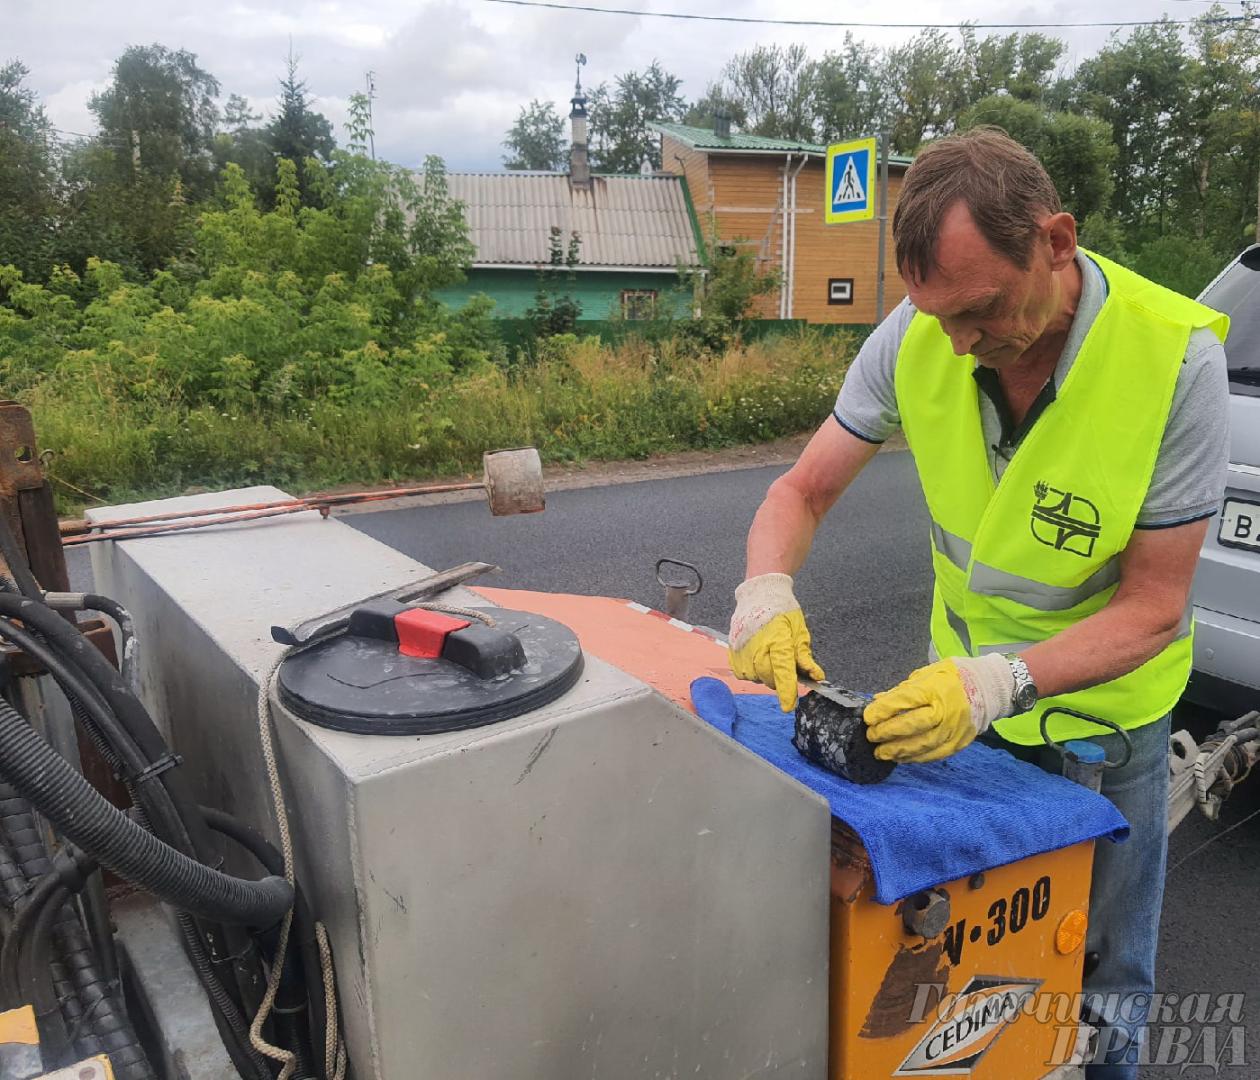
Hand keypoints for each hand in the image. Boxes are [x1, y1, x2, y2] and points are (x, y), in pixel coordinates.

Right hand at [728, 573, 824, 711]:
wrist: (759, 593)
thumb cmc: (782, 610)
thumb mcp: (799, 630)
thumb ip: (804, 656)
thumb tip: (816, 676)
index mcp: (777, 639)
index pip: (782, 671)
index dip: (786, 691)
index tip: (788, 705)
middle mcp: (756, 644)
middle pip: (768, 676)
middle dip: (778, 679)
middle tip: (784, 667)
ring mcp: (741, 647)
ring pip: (754, 676)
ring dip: (764, 675)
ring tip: (769, 658)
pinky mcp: (732, 649)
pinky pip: (741, 672)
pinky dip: (751, 671)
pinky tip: (757, 659)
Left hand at [863, 655, 1015, 761]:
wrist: (988, 687)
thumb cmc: (953, 677)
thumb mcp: (926, 674)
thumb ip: (902, 690)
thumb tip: (878, 701)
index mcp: (935, 688)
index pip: (905, 700)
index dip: (884, 710)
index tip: (868, 717)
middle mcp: (946, 710)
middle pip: (913, 725)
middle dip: (888, 732)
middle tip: (871, 736)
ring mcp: (954, 728)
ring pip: (923, 744)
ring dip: (899, 750)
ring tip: (882, 752)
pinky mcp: (960, 741)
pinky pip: (936, 754)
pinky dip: (917, 758)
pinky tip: (903, 758)